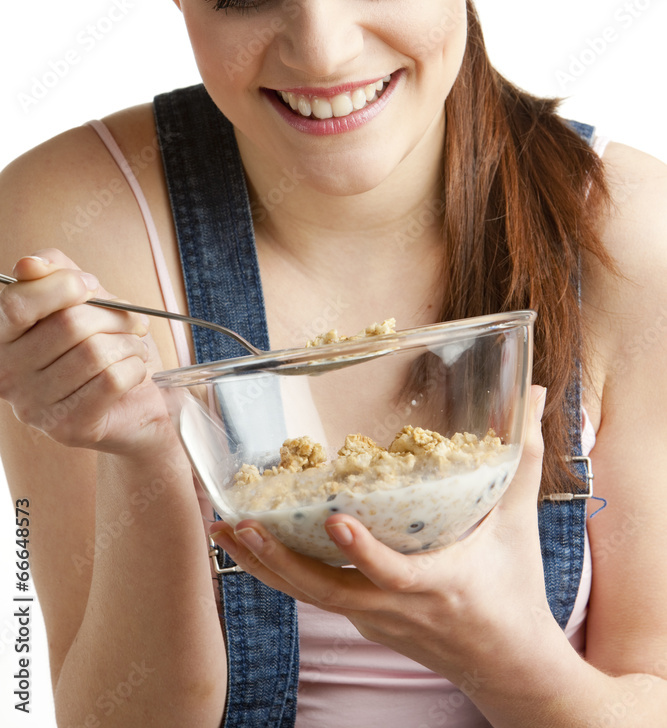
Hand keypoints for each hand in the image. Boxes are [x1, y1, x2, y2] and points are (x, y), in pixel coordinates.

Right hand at [0, 248, 170, 455]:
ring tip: (133, 347)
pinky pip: (112, 380)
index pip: (18, 302)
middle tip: (131, 321)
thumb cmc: (105, 343)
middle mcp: (7, 375)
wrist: (133, 402)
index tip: (90, 286)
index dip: (63, 286)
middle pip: (68, 325)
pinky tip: (134, 370)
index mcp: (2, 337)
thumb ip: (55, 272)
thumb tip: (29, 264)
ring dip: (128, 343)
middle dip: (112, 315)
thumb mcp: (83, 297)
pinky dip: (135, 368)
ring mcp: (34, 407)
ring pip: (94, 353)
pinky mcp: (69, 427)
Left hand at [211, 386, 556, 688]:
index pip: (394, 574)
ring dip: (265, 567)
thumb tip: (536, 394)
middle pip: (328, 592)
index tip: (334, 521)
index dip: (363, 551)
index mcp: (439, 585)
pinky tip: (253, 545)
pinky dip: (283, 573)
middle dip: (278, 561)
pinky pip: (317, 598)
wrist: (507, 665)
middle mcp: (398, 609)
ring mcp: (376, 621)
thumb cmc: (514, 589)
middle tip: (239, 523)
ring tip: (226, 530)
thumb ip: (523, 458)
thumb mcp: (519, 524)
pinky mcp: (365, 623)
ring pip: (311, 598)